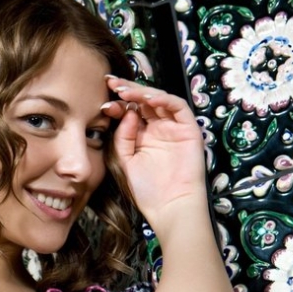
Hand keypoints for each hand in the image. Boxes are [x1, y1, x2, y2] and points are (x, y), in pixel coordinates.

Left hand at [102, 76, 206, 231]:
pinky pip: (177, 107)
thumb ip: (122, 138)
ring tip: (125, 91)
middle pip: (143, 101)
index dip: (117, 104)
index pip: (129, 111)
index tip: (103, 102)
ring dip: (142, 91)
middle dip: (127, 90)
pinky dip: (163, 99)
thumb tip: (126, 111)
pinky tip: (147, 99)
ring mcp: (173, 127)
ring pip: (159, 99)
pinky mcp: (189, 129)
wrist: (169, 207)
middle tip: (111, 84)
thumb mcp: (126, 161)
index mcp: (142, 136)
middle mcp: (158, 128)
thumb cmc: (148, 190)